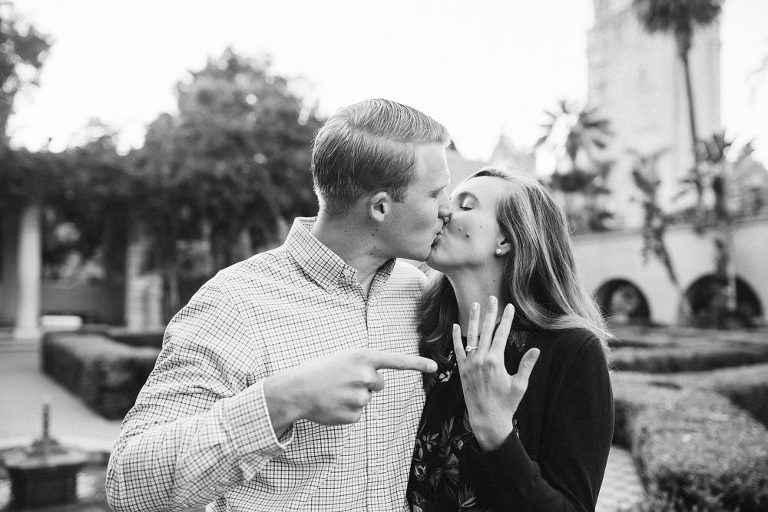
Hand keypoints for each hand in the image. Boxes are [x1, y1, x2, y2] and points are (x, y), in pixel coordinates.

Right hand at [265, 349, 436, 433]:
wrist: (297, 390)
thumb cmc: (320, 371)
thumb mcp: (344, 359)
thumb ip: (365, 366)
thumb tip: (378, 382)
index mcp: (363, 357)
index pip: (396, 360)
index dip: (417, 364)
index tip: (436, 367)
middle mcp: (366, 375)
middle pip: (379, 384)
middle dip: (365, 384)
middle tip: (343, 381)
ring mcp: (360, 397)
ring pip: (367, 399)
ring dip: (354, 396)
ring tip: (334, 392)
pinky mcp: (354, 415)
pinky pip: (358, 413)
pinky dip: (346, 410)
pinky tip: (332, 404)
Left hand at [453, 296, 539, 450]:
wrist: (487, 420)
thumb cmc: (506, 404)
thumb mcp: (520, 385)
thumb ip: (526, 366)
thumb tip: (536, 349)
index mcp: (496, 361)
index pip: (502, 334)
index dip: (506, 319)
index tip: (509, 306)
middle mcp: (481, 359)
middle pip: (487, 330)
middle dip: (491, 313)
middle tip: (493, 298)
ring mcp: (469, 364)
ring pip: (471, 336)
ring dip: (474, 319)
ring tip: (475, 305)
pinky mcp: (462, 370)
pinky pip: (458, 350)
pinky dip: (456, 337)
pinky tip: (456, 325)